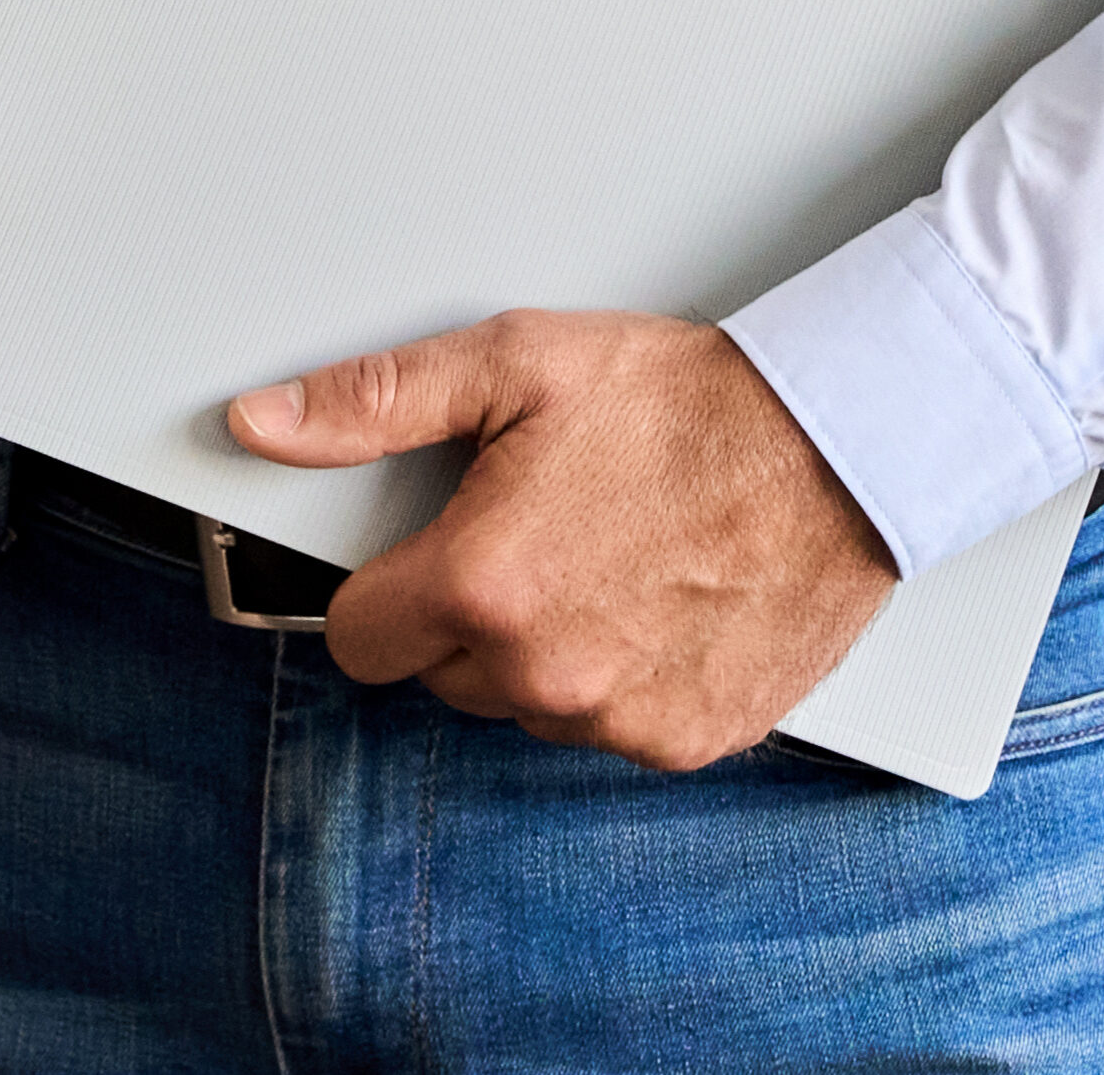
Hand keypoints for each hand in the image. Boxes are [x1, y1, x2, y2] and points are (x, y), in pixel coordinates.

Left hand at [226, 312, 895, 771]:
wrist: (839, 445)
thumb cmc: (686, 401)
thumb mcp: (515, 363)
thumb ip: (375, 402)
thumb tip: (265, 423)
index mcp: (484, 584)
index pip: (357, 638)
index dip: (381, 587)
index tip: (419, 553)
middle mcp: (543, 672)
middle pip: (442, 673)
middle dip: (467, 613)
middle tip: (533, 531)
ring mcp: (617, 718)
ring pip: (525, 705)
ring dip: (544, 651)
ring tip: (605, 556)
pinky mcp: (684, 741)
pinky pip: (610, 727)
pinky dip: (621, 678)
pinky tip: (654, 600)